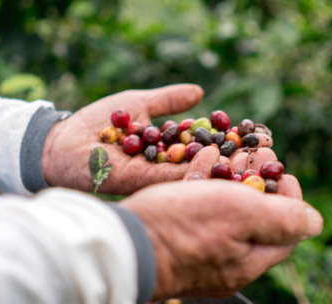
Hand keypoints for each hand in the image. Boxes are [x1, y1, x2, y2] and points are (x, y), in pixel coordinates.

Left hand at [41, 85, 272, 194]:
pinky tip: (223, 166)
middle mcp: (167, 169)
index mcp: (169, 151)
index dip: (235, 142)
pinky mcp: (143, 184)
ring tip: (256, 162)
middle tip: (269, 153)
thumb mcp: (139, 104)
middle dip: (239, 160)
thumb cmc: (97, 122)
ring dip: (226, 169)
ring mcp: (157, 180)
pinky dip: (198, 172)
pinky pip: (174, 178)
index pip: (209, 146)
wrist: (62, 143)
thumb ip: (169, 100)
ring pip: (198, 176)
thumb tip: (201, 91)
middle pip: (210, 166)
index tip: (263, 135)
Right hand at [119, 165, 322, 299]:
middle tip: (256, 154)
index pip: (288, 230)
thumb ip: (285, 219)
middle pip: (257, 220)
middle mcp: (228, 265)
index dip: (291, 196)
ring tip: (231, 150)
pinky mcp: (173, 244)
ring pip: (226, 213)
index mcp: (251, 262)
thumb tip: (317, 222)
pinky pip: (197, 212)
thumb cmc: (183, 228)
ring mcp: (199, 256)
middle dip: (259, 182)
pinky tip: (203, 158)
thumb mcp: (244, 216)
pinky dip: (203, 183)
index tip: (282, 170)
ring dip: (232, 178)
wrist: (120, 247)